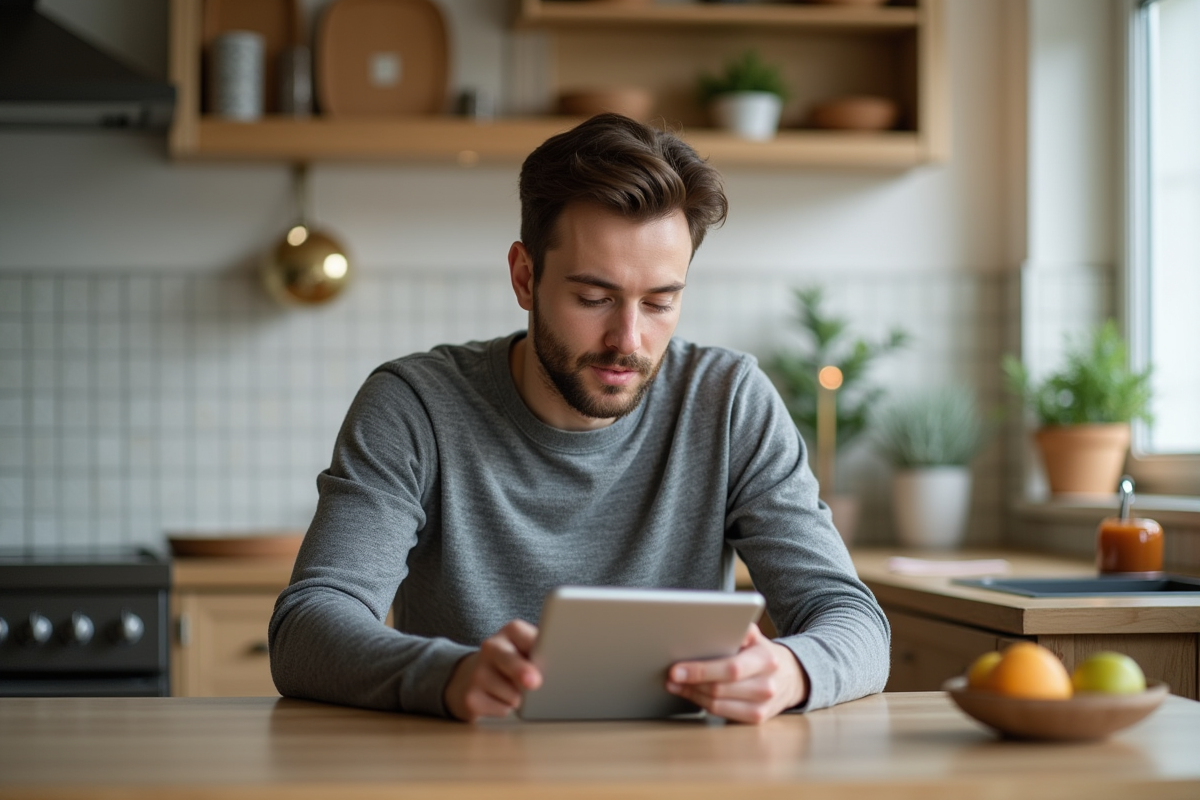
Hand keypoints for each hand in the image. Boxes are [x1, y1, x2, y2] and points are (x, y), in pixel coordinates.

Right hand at [444, 619, 541, 721]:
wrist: (472, 677)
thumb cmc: (514, 662)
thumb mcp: (530, 649)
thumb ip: (545, 653)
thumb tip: (560, 668)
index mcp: (512, 630)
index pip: (530, 638)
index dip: (542, 649)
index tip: (548, 655)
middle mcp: (491, 646)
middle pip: (511, 661)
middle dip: (522, 671)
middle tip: (534, 682)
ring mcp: (477, 671)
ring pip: (512, 694)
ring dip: (521, 698)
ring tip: (513, 689)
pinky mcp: (470, 697)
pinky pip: (502, 710)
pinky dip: (508, 709)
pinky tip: (500, 700)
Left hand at [665, 624, 807, 723]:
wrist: (792, 677)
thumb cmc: (764, 654)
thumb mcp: (757, 637)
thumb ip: (742, 628)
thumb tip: (724, 620)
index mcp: (766, 660)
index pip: (730, 668)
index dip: (700, 670)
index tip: (676, 669)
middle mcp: (767, 685)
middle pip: (719, 689)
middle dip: (690, 682)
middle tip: (669, 676)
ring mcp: (763, 706)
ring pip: (717, 704)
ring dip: (692, 694)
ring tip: (675, 684)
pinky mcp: (756, 719)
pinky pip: (722, 713)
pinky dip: (703, 704)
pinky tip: (692, 694)